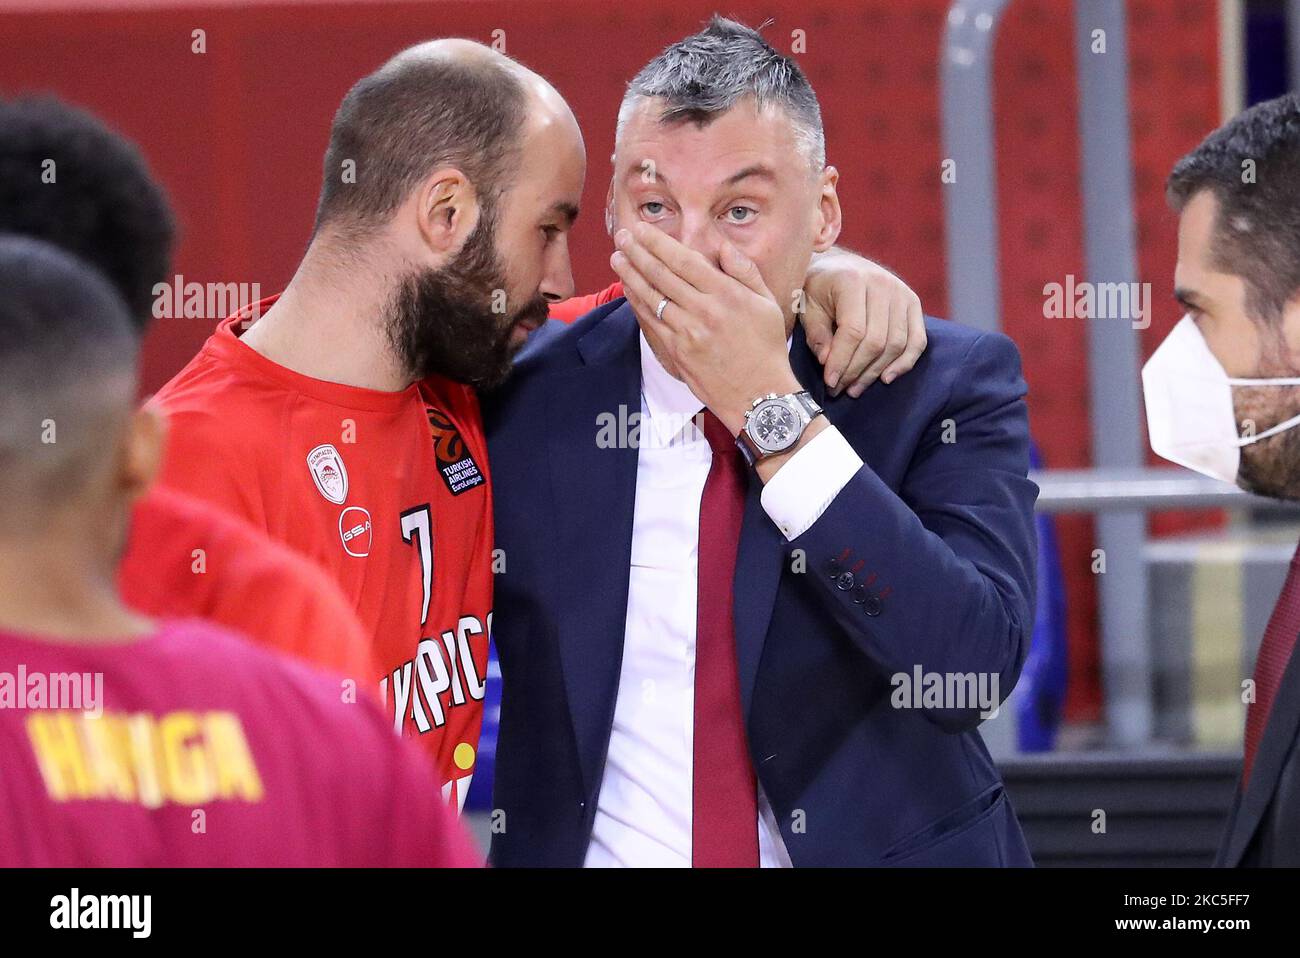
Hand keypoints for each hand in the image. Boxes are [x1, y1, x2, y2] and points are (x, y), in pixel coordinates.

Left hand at [611, 223, 798, 435]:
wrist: (759, 395)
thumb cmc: (766, 348)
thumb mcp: (767, 303)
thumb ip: (744, 271)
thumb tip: (722, 245)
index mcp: (727, 294)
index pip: (684, 260)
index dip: (658, 242)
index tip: (641, 229)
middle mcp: (704, 311)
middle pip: (662, 275)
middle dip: (637, 252)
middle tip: (621, 236)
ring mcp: (687, 332)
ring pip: (652, 297)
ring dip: (630, 275)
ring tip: (617, 258)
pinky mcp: (676, 352)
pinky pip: (651, 321)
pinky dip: (637, 302)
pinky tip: (628, 289)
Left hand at [800, 248, 925, 396]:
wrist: (840, 265)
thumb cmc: (819, 289)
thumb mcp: (807, 307)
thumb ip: (816, 334)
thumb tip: (828, 363)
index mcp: (852, 280)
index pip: (853, 330)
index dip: (842, 361)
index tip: (829, 382)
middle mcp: (882, 284)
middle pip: (876, 340)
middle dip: (856, 371)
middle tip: (839, 389)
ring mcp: (902, 292)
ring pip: (897, 344)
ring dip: (876, 372)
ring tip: (855, 388)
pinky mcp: (913, 303)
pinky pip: (918, 340)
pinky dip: (905, 362)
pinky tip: (886, 378)